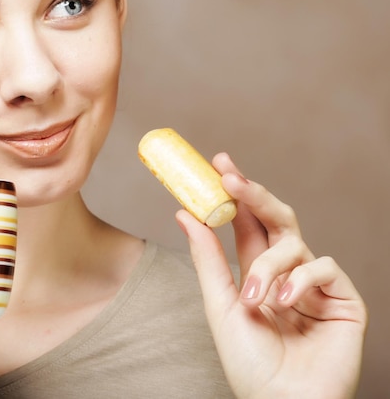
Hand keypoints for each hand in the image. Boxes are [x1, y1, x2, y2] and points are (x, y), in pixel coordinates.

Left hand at [175, 153, 367, 398]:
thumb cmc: (248, 362)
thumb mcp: (220, 303)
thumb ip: (207, 257)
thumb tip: (183, 213)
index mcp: (257, 271)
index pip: (248, 222)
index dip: (236, 193)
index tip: (219, 163)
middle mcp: (287, 272)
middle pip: (276, 219)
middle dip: (254, 194)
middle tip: (230, 176)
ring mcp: (315, 284)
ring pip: (293, 244)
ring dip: (269, 265)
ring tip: (256, 298)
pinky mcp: (343, 299)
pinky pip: (324, 267)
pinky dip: (301, 280)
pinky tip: (286, 302)